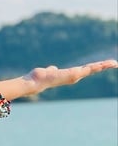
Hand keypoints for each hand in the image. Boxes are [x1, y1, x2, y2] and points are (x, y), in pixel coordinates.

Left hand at [0, 59, 116, 99]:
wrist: (35, 82)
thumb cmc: (40, 77)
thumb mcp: (49, 71)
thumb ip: (52, 70)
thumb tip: (52, 68)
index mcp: (69, 75)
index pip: (84, 70)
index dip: (94, 67)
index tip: (103, 65)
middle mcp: (73, 76)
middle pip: (91, 69)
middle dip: (103, 66)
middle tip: (115, 63)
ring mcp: (74, 76)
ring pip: (92, 69)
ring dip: (104, 65)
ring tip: (114, 63)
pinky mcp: (74, 75)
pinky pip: (88, 69)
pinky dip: (98, 66)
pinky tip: (107, 64)